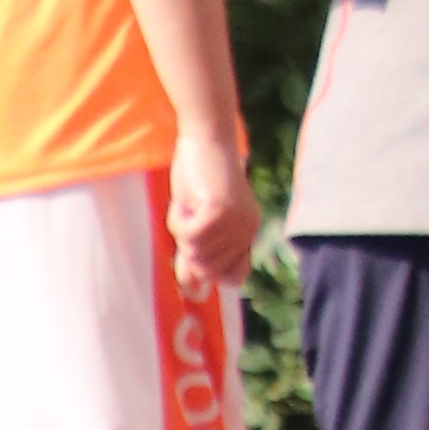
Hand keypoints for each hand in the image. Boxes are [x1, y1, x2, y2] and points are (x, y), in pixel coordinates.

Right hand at [166, 123, 259, 287]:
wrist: (206, 138)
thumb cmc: (198, 178)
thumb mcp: (195, 222)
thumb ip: (194, 255)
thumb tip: (191, 291)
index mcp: (247, 234)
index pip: (234, 277)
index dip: (210, 267)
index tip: (199, 240)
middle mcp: (248, 231)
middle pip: (207, 270)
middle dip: (188, 246)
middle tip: (192, 213)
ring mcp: (237, 222)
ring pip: (196, 253)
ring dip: (182, 229)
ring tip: (191, 202)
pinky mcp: (221, 212)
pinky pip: (190, 238)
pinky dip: (180, 221)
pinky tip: (189, 200)